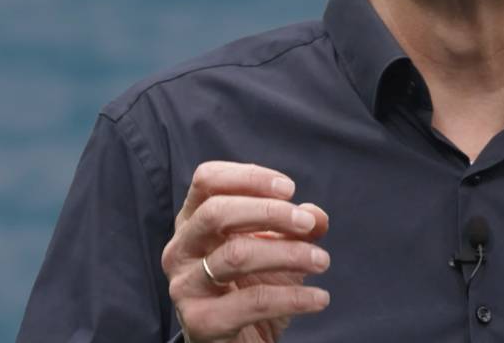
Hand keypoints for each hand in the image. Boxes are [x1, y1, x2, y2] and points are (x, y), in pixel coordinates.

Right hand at [162, 162, 330, 342]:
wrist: (240, 341)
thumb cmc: (253, 283)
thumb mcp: (277, 245)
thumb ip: (297, 224)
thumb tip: (316, 216)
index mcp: (192, 221)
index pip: (207, 180)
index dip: (249, 177)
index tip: (289, 188)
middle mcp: (181, 249)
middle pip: (216, 212)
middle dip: (269, 212)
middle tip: (307, 222)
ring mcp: (185, 286)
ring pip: (236, 255)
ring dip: (289, 253)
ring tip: (322, 261)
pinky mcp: (201, 322)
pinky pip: (253, 301)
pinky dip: (294, 297)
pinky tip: (320, 298)